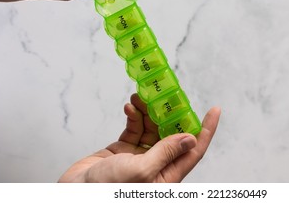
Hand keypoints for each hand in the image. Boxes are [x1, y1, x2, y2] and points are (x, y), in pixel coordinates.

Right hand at [58, 94, 220, 181]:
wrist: (74, 192)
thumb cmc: (107, 191)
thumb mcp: (140, 172)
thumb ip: (165, 154)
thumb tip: (189, 139)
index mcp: (168, 175)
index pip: (194, 150)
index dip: (206, 130)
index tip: (214, 110)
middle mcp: (158, 165)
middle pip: (172, 134)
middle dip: (171, 113)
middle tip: (168, 95)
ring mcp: (141, 156)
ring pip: (152, 128)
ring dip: (149, 111)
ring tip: (141, 96)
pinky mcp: (124, 150)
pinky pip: (135, 128)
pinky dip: (134, 117)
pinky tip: (130, 108)